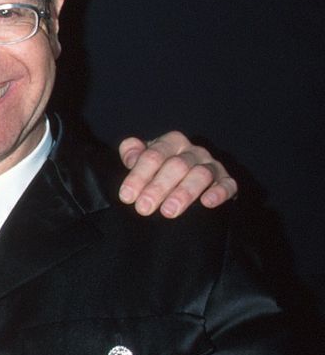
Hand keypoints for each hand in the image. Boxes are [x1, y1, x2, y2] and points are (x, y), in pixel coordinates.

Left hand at [117, 131, 237, 217]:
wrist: (183, 180)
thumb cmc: (158, 170)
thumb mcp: (143, 160)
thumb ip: (132, 154)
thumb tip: (130, 158)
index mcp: (171, 142)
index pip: (153, 155)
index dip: (138, 176)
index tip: (127, 196)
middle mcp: (192, 151)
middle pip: (177, 165)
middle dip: (158, 187)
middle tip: (144, 208)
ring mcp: (211, 165)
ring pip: (201, 174)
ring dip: (184, 193)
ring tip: (168, 211)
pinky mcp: (226, 181)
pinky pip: (227, 184)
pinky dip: (219, 192)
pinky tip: (207, 203)